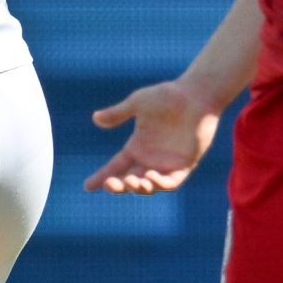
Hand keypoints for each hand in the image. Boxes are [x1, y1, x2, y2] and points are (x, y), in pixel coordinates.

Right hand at [85, 78, 221, 193]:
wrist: (195, 94)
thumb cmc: (167, 96)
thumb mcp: (138, 104)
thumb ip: (118, 113)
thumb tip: (95, 118)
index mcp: (137, 146)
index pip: (116, 166)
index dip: (102, 176)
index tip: (87, 187)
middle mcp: (150, 158)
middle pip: (130, 180)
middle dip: (118, 186)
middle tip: (110, 184)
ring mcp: (168, 163)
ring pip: (150, 186)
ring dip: (139, 187)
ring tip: (130, 182)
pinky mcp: (185, 164)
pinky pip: (172, 182)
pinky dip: (160, 183)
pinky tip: (150, 176)